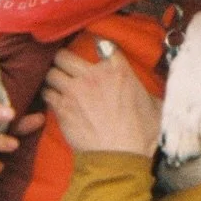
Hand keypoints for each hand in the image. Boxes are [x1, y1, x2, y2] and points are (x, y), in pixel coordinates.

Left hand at [42, 42, 161, 158]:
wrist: (122, 157)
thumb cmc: (142, 134)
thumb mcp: (154, 104)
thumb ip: (143, 91)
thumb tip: (146, 92)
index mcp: (118, 70)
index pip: (100, 43)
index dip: (94, 44)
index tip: (91, 47)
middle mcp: (93, 75)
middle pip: (64, 55)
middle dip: (62, 60)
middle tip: (65, 67)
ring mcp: (74, 91)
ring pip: (51, 73)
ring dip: (53, 78)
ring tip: (57, 84)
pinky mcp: (62, 109)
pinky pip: (47, 93)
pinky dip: (49, 95)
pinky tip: (54, 100)